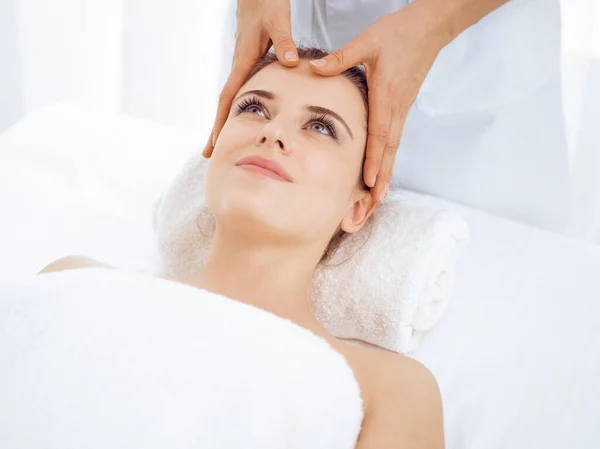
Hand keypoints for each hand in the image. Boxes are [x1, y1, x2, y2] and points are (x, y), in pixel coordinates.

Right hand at [203, 0, 297, 157]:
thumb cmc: (266, 2)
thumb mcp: (278, 20)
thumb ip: (284, 42)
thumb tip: (290, 64)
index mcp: (243, 59)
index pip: (229, 96)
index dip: (221, 121)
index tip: (215, 142)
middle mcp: (239, 64)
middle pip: (224, 103)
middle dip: (215, 129)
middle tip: (208, 153)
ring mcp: (243, 63)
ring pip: (231, 97)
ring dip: (224, 120)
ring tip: (219, 142)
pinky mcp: (249, 60)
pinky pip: (239, 89)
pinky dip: (236, 107)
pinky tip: (240, 117)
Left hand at [309, 4, 448, 202]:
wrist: (429, 27)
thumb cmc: (399, 32)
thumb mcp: (367, 42)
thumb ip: (340, 58)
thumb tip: (315, 68)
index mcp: (386, 94)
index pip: (379, 134)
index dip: (373, 160)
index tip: (368, 182)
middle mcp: (397, 107)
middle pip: (389, 149)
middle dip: (382, 178)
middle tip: (374, 202)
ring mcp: (402, 108)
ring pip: (394, 146)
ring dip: (387, 171)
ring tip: (379, 195)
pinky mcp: (403, 105)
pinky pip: (396, 137)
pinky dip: (389, 156)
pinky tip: (383, 167)